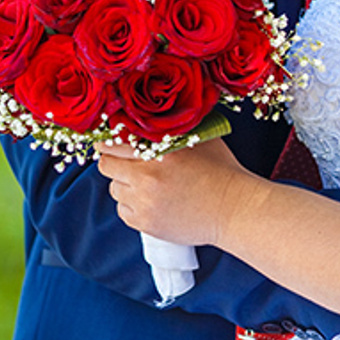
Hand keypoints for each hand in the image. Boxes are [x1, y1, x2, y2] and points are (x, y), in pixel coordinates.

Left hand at [97, 138, 251, 247]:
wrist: (233, 209)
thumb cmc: (221, 172)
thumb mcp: (200, 139)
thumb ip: (174, 128)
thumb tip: (155, 116)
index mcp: (160, 150)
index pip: (114, 142)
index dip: (109, 141)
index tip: (109, 142)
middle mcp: (147, 176)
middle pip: (106, 166)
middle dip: (113, 162)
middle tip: (124, 163)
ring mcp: (145, 202)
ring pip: (114, 190)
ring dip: (124, 185)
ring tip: (145, 184)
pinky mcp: (147, 224)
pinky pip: (123, 212)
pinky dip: (132, 206)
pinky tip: (150, 201)